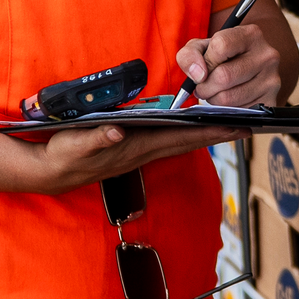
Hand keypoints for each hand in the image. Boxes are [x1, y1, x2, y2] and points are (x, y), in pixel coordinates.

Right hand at [27, 120, 245, 193]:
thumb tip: (118, 132)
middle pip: (188, 141)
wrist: (50, 173)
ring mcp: (139, 152)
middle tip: (248, 125)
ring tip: (229, 125)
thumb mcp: (75, 145)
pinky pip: (167, 141)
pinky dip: (185, 134)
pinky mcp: (133, 150)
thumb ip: (96, 139)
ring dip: (205, 134)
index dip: (208, 132)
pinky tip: (193, 128)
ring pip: (180, 141)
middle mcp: (142, 151)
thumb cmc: (63, 155)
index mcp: (135, 147)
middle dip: (218, 133)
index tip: (235, 127)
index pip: (179, 138)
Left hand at [175, 22, 283, 108]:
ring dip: (213, 99)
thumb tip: (197, 75)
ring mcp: (272, 80)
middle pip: (224, 76)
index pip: (221, 46)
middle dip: (205, 86)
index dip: (205, 60)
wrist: (247, 69)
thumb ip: (190, 55)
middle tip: (202, 86)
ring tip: (214, 92)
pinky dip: (226, 110)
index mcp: (251, 34)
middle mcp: (267, 55)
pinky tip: (228, 99)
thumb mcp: (202, 47)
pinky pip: (238, 112)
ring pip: (228, 97)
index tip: (203, 68)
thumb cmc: (222, 57)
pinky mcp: (271, 101)